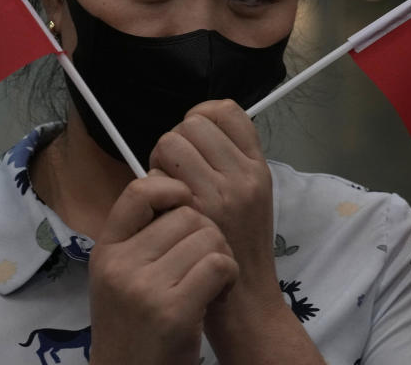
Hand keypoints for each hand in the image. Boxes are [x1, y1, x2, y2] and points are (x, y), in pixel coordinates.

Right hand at [88, 174, 237, 364]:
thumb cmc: (136, 323)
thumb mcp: (120, 275)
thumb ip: (140, 235)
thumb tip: (173, 183)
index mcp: (106, 250)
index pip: (139, 191)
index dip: (171, 187)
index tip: (186, 203)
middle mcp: (120, 265)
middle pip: (187, 214)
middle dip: (206, 233)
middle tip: (203, 263)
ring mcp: (144, 287)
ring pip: (208, 236)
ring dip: (221, 256)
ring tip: (211, 282)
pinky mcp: (173, 311)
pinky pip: (218, 264)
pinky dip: (228, 276)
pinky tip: (218, 294)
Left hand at [148, 101, 282, 331]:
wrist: (245, 300)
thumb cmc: (240, 248)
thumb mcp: (252, 196)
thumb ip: (229, 163)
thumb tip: (192, 131)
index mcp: (257, 166)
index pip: (228, 111)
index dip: (203, 114)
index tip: (194, 138)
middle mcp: (242, 174)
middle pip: (194, 122)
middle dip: (176, 141)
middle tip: (177, 171)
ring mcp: (219, 192)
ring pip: (171, 142)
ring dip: (161, 161)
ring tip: (168, 189)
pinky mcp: (195, 212)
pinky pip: (159, 174)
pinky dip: (153, 184)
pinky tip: (162, 207)